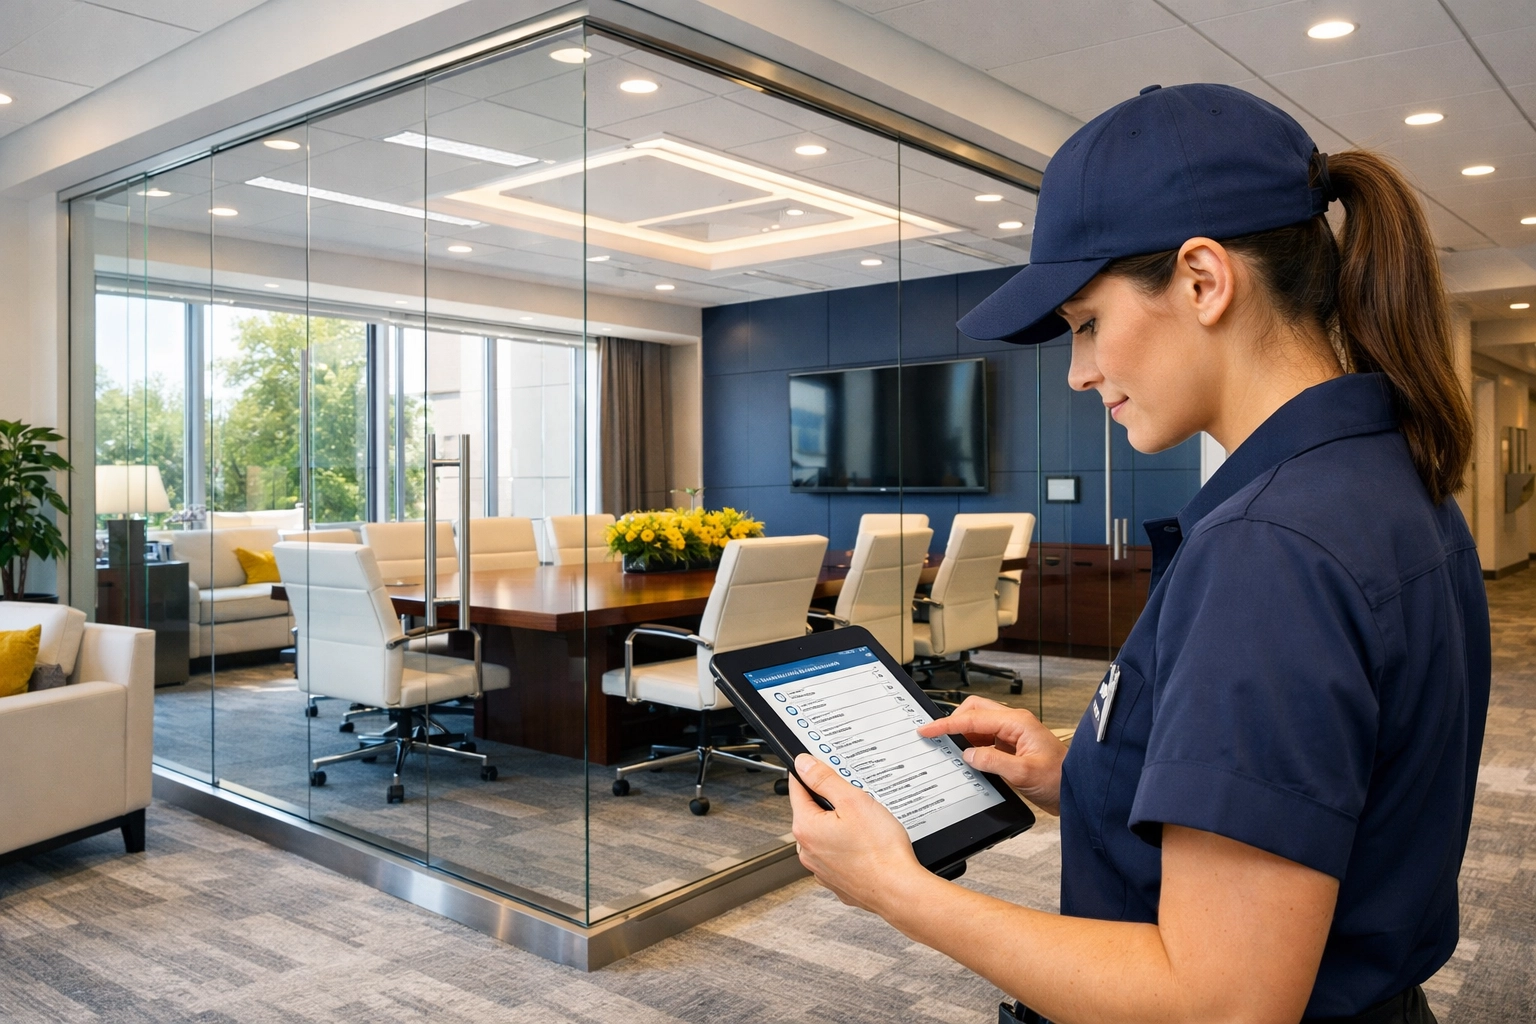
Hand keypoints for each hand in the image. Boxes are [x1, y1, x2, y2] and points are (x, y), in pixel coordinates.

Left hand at [788, 754, 929, 912]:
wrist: (898, 889)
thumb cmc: (880, 851)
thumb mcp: (853, 801)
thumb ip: (824, 779)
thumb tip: (803, 764)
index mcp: (806, 828)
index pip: (797, 788)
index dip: (811, 773)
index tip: (822, 767)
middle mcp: (807, 851)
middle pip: (812, 812)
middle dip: (832, 802)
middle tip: (857, 801)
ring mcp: (821, 869)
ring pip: (826, 834)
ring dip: (841, 826)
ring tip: (866, 826)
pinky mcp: (836, 880)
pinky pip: (837, 854)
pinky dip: (848, 847)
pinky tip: (867, 845)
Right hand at [916, 696, 1066, 813]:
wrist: (1077, 793)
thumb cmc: (1060, 779)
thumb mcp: (1023, 773)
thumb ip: (992, 761)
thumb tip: (967, 754)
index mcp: (1017, 722)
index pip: (973, 718)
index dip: (947, 724)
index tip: (928, 729)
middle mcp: (1014, 724)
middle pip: (974, 711)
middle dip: (953, 722)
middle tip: (936, 737)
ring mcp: (1012, 735)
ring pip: (978, 726)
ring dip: (962, 736)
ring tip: (948, 750)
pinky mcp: (1011, 748)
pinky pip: (985, 741)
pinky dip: (972, 747)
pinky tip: (966, 759)